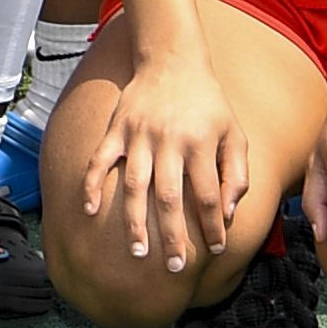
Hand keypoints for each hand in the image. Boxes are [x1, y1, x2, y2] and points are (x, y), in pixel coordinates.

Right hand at [78, 47, 247, 277]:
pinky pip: (100, 160)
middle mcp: (169, 140)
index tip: (213, 249)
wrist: (173, 59)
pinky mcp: (117, 128)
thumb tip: (225, 214)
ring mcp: (138, 135)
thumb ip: (236, 174)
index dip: (212, 225)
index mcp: (200, 143)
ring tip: (138, 252)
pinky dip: (93, 185)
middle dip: (172, 236)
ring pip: (135, 185)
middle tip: (173, 267)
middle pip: (170, 197)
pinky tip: (90, 212)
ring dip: (134, 221)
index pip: (208, 194)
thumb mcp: (234, 134)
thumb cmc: (208, 104)